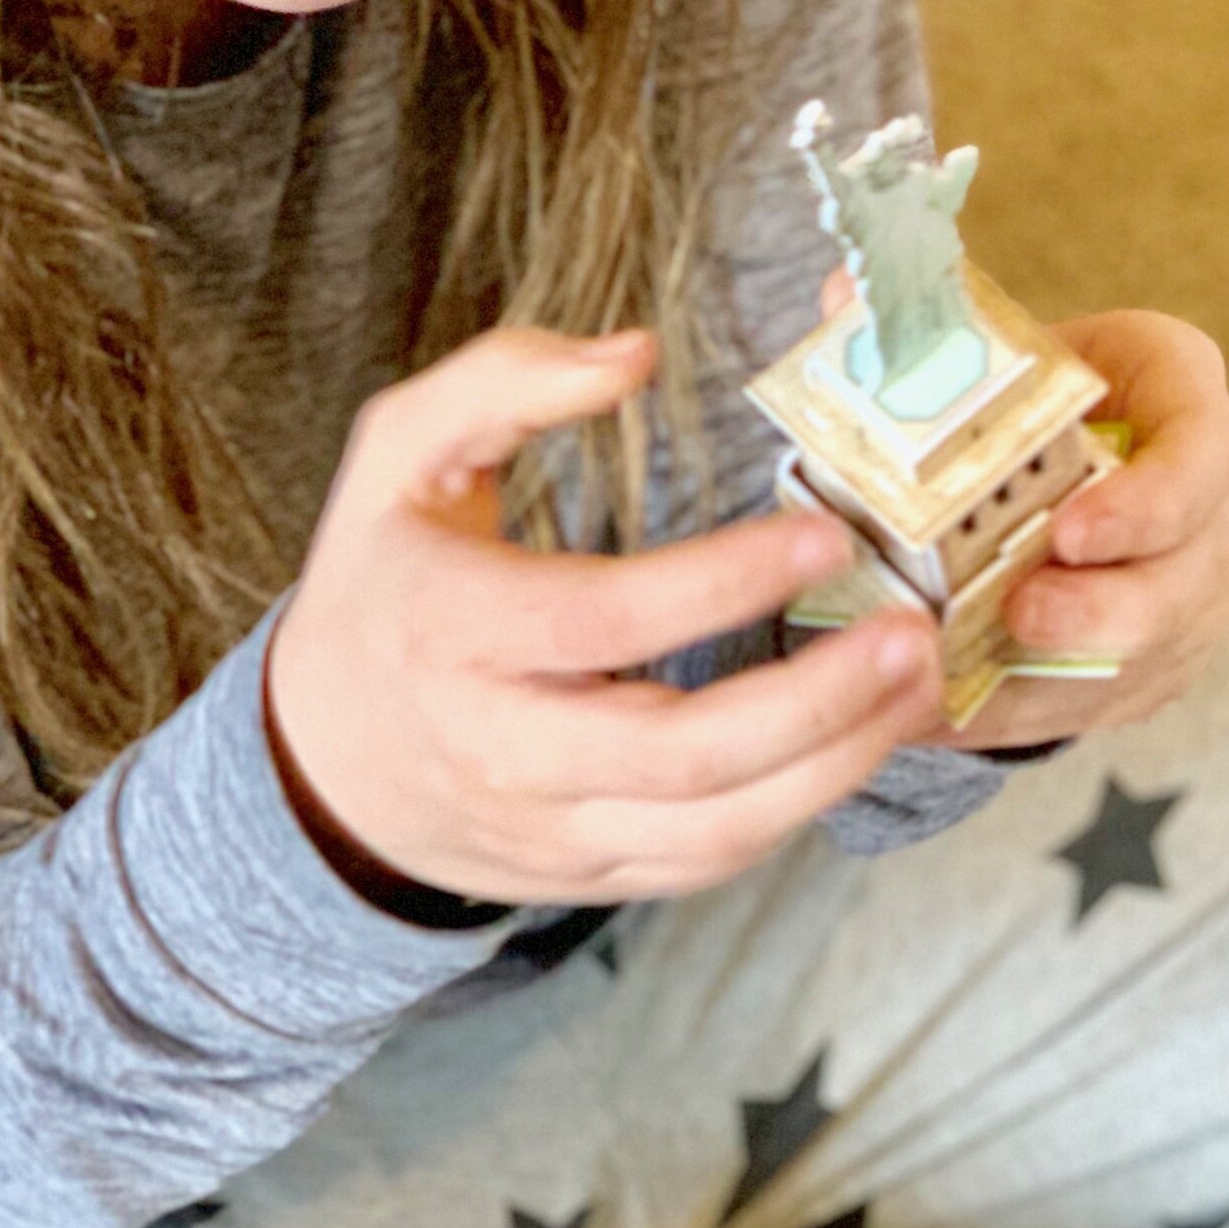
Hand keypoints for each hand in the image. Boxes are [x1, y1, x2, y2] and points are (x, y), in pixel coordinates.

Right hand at [265, 325, 943, 910]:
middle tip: (909, 634)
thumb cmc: (382, 580)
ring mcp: (544, 826)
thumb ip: (506, 379)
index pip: (609, 616)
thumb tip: (634, 353)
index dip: (726, 582)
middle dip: (815, 703)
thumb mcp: (403, 451)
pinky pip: (702, 865)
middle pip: (679, 753)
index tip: (827, 532)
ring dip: (832, 768)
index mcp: (456, 629)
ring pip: (709, 829)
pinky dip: (791, 815)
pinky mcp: (580, 874)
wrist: (315, 760)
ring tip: (914, 688)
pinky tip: (852, 746)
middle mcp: (500, 745)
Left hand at [915, 304, 1228, 753]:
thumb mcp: (986, 348)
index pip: (1203, 449)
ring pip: (1153, 648)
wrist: (1047, 463)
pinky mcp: (1167, 656)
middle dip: (1108, 604)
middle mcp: (1220, 493)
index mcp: (1183, 390)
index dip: (1150, 500)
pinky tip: (939, 709)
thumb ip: (919, 324)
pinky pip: (1103, 697)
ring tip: (962, 671)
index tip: (1072, 530)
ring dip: (1060, 671)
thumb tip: (846, 295)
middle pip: (1190, 568)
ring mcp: (1204, 584)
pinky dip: (1021, 710)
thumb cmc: (1024, 397)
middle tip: (1023, 611)